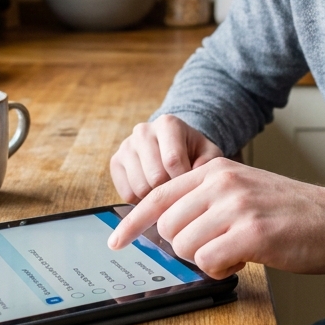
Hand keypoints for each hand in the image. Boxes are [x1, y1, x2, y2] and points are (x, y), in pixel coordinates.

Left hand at [107, 158, 324, 279]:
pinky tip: (242, 261)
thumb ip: (207, 202)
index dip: (133, 223)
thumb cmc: (291, 213)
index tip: (116, 241)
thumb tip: (168, 230)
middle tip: (216, 249)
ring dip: (206, 260)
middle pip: (169, 228)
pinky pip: (209, 261)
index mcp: (216, 170)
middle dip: (186, 248)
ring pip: (186, 247)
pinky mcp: (252, 233)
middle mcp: (222, 183)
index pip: (158, 196)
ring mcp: (236, 206)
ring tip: (235, 252)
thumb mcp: (244, 192)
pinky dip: (221, 269)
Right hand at [110, 114, 224, 202]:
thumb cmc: (193, 151)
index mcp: (167, 124)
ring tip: (166, 190)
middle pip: (155, 176)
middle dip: (170, 190)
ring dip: (155, 197)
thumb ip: (209, 162)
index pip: (172, 161)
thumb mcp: (208, 153)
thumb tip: (197, 174)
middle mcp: (142, 130)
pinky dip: (140, 200)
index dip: (183, 180)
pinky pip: (126, 193)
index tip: (191, 186)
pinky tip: (151, 190)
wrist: (172, 146)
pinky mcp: (115, 161)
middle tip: (179, 190)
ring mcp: (126, 146)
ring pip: (140, 187)